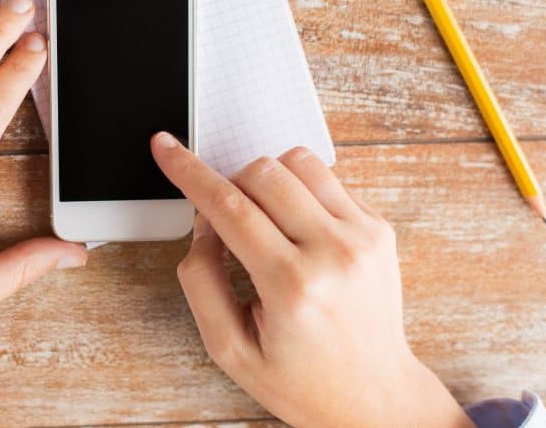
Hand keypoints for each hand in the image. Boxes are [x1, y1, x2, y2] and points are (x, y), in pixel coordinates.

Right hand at [151, 134, 473, 427]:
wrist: (374, 397)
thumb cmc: (302, 379)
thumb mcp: (229, 347)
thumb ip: (201, 281)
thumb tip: (203, 224)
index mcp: (292, 286)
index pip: (229, 207)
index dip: (189, 171)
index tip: (166, 147)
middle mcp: (334, 253)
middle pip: (263, 173)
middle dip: (230, 185)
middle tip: (228, 224)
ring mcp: (363, 237)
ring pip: (299, 162)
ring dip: (267, 180)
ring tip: (264, 222)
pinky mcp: (379, 229)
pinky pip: (328, 178)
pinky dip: (299, 192)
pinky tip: (297, 231)